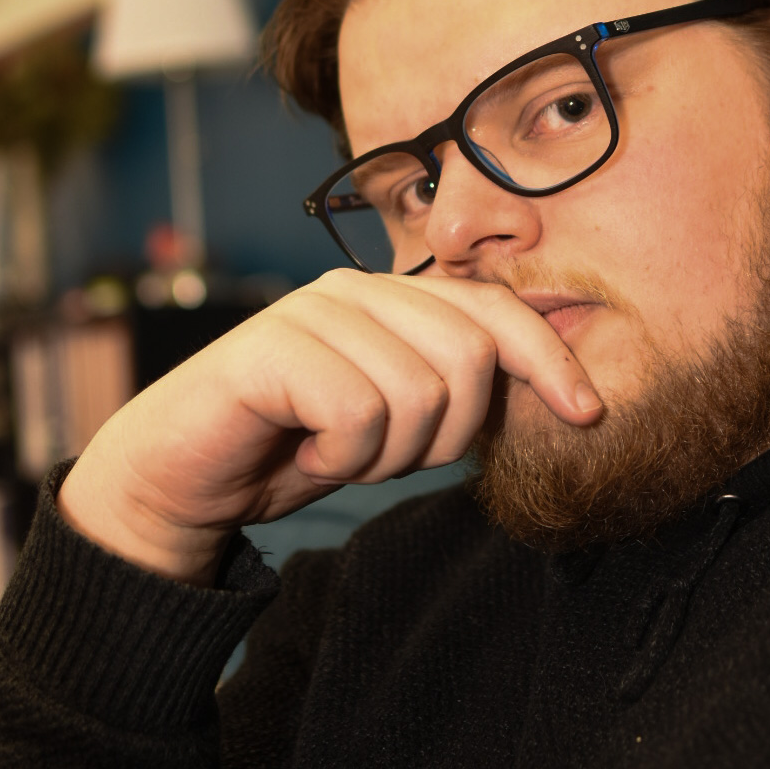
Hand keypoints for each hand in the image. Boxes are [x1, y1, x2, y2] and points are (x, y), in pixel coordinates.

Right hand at [57, 270, 601, 585]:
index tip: (587, 413)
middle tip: (385, 456)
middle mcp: (358, 289)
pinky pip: (358, 413)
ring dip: (385, 455)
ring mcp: (314, 311)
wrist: (182, 479)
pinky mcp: (272, 347)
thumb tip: (556, 394)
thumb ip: (453, 393)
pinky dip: (341, 458)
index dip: (550, 361)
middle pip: (471, 358)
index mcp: (394, 298)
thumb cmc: (294, 448)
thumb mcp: (394, 422)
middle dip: (446, 434)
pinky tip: (305, 453)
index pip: (498, 312)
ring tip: (337, 453)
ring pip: (420, 393)